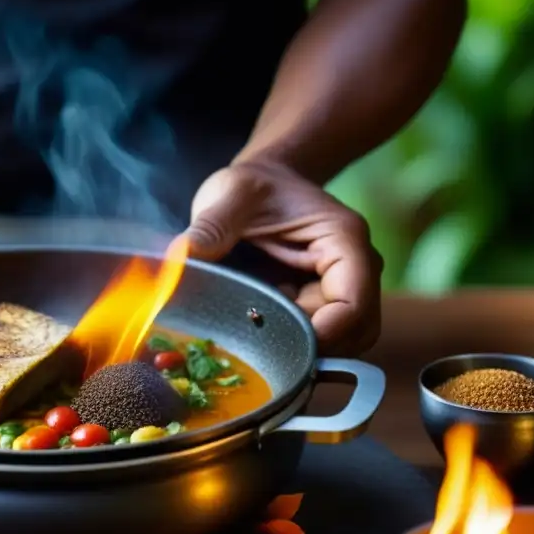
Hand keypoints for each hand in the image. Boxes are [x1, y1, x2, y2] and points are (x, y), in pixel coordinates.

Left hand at [185, 159, 382, 354]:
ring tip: (253, 343)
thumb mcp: (231, 194)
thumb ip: (212, 226)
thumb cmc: (253, 185)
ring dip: (298, 350)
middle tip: (257, 350)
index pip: (352, 305)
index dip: (324, 335)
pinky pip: (316, 338)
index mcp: (343, 241)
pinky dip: (289, 345)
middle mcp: (354, 271)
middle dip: (308, 348)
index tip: (276, 345)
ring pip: (338, 343)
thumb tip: (179, 262)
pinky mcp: (318, 305)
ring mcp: (338, 291)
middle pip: (352, 333)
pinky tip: (254, 338)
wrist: (262, 183)